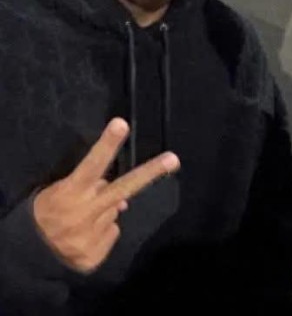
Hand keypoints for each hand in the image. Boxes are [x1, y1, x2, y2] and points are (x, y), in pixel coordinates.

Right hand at [33, 118, 179, 272]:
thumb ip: (89, 187)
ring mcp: (90, 237)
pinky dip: (103, 231)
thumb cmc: (48, 211)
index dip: (108, 144)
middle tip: (173, 159)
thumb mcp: (59, 191)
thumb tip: (123, 198)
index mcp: (70, 192)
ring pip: (116, 212)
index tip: (122, 123)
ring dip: (106, 211)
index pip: (93, 164)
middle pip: (123, 189)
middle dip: (150, 173)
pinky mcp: (94, 256)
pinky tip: (86, 233)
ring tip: (83, 217)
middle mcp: (83, 214)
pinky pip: (112, 233)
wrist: (30, 254)